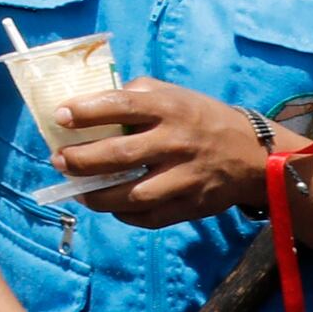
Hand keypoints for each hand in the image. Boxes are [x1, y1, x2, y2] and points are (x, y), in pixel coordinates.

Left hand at [51, 80, 281, 224]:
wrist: (253, 154)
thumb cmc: (199, 117)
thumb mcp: (172, 94)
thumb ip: (134, 94)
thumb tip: (89, 102)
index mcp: (167, 108)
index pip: (120, 106)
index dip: (85, 111)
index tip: (59, 116)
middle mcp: (176, 142)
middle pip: (120, 155)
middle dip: (81, 160)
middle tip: (59, 160)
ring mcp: (185, 177)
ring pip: (134, 194)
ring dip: (99, 196)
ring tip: (79, 190)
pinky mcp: (193, 205)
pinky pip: (152, 217)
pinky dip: (126, 215)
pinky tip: (110, 206)